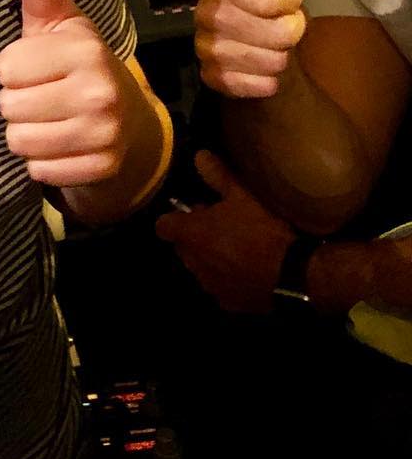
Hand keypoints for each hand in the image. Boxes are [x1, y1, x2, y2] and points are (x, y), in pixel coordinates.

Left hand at [0, 0, 137, 188]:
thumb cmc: (75, 61)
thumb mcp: (56, 21)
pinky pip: (39, 171)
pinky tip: (58, 143)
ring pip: (20, 142)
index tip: (34, 65)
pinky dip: (42, 161)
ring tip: (46, 118)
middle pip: (9, 108)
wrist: (127, 115)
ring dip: (25, 133)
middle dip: (16, 102)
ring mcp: (104, 134)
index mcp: (84, 50)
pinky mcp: (101, 168)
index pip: (5, 69)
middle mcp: (99, 92)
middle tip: (40, 94)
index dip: (12, 68)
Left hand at [155, 150, 295, 314]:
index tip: (195, 213)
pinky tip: (248, 270)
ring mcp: (209, 285)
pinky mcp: (228, 303)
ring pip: (199, 267)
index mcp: (191, 235)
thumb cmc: (264, 230)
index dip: (175, 219)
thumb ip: (218, 175)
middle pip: (182, 247)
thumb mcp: (243, 196)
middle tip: (221, 226)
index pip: (163, 226)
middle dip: (195, 236)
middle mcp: (193, 262)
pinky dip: (227, 278)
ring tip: (236, 247)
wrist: (295, 275)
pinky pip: (219, 287)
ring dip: (210, 257)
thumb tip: (198, 155)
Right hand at [194, 0, 306, 98]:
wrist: (262, 40)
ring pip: (266, 61)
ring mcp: (203, 43)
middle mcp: (204, 7)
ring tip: (269, 42)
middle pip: (274, 32)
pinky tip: (256, 65)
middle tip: (279, 20)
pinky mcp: (207, 74)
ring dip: (280, 55)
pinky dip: (264, 80)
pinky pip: (250, 84)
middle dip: (290, 30)